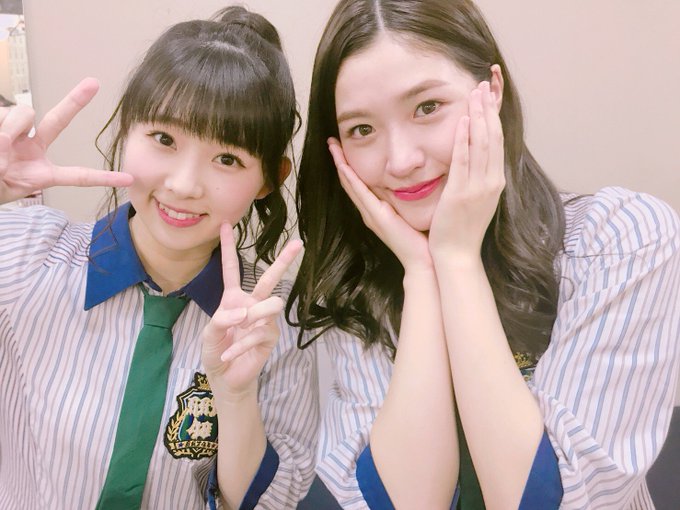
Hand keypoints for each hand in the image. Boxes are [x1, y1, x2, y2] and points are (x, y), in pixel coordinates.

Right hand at [0, 78, 132, 204]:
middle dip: (75, 101)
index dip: (103, 177)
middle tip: (93, 82)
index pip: (77, 175)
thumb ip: (8, 165)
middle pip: (57, 120)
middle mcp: (31, 148)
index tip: (129, 178)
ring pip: (22, 113)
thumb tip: (6, 139)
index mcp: (41, 173)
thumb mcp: (4, 186)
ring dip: (9, 127)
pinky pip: (3, 115)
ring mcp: (14, 134)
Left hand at [202, 223, 302, 401]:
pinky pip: (259, 332)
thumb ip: (222, 319)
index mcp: (234, 299)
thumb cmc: (217, 351)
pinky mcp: (270, 337)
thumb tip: (245, 314)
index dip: (228, 247)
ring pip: (270, 304)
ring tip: (240, 329)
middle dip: (284, 260)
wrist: (225, 378)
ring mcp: (264, 320)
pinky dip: (241, 345)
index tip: (225, 224)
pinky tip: (230, 354)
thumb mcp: (209, 334)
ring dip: (253, 316)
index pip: (232, 269)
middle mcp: (252, 305)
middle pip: (269, 278)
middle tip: (299, 243)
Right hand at [328, 138, 431, 271]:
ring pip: (351, 184)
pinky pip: (360, 193)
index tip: (344, 147)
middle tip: (331, 141)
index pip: (359, 183)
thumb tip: (416, 178)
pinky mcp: (377, 217)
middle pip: (350, 181)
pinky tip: (343, 165)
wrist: (424, 261)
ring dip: (341, 165)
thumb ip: (409, 198)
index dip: (350, 165)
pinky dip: (351, 178)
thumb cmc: (422, 239)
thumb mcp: (412, 212)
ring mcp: (371, 214)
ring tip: (332, 146)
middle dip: (340, 161)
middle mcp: (370, 211)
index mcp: (377, 210)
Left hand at [428, 81, 504, 264]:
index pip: (498, 142)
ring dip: (479, 116)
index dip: (494, 117)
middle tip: (484, 84)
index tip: (489, 95)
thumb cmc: (463, 229)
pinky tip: (463, 121)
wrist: (458, 255)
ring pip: (482, 144)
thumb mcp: (477, 199)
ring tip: (475, 93)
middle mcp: (491, 182)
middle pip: (494, 137)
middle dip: (488, 109)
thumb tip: (477, 158)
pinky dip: (464, 140)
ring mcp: (478, 187)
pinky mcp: (460, 193)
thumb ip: (478, 177)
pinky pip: (463, 161)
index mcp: (495, 182)